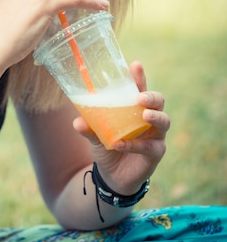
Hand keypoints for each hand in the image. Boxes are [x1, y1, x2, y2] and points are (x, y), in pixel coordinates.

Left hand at [73, 61, 169, 195]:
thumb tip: (77, 121)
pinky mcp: (156, 153)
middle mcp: (148, 119)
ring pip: (164, 121)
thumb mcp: (95, 135)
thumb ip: (89, 128)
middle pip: (159, 101)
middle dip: (152, 96)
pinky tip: (120, 144)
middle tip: (140, 97)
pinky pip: (150, 147)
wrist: (112, 176)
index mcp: (134, 108)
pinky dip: (135, 144)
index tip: (135, 65)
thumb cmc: (107, 146)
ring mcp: (155, 135)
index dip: (139, 77)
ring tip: (144, 115)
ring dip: (155, 116)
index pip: (139, 88)